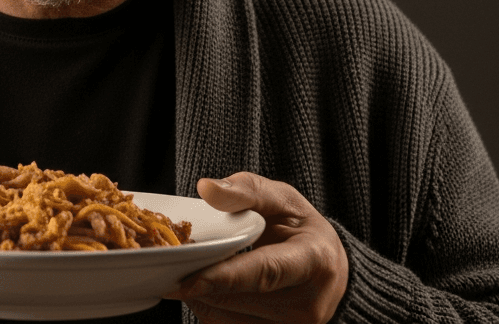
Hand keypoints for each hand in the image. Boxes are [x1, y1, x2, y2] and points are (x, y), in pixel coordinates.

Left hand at [165, 173, 347, 323]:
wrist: (328, 266)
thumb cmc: (300, 228)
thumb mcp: (281, 199)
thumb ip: (246, 191)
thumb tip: (206, 188)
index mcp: (316, 261)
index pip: (264, 273)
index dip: (223, 278)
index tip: (185, 280)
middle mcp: (310, 305)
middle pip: (239, 299)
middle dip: (200, 283)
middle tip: (169, 265)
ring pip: (228, 320)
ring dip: (201, 298)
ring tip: (191, 271)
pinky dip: (210, 309)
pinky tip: (206, 289)